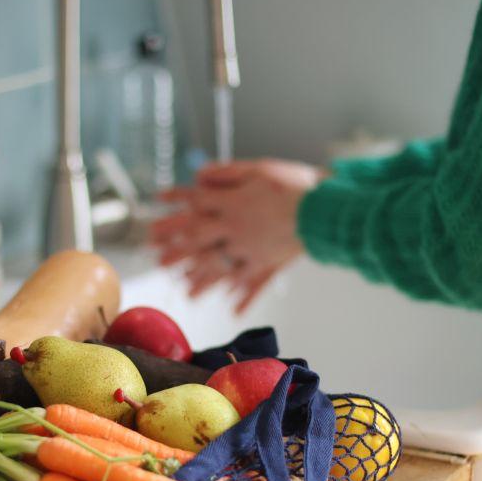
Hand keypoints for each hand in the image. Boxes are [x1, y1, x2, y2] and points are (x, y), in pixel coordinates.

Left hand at [150, 159, 323, 312]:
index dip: (175, 203)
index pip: (195, 204)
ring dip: (202, 281)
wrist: (323, 208)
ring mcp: (250, 249)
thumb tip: (199, 175)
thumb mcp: (257, 169)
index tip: (158, 207)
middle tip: (158, 262)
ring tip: (187, 293)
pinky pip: (252, 282)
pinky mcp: (269, 262)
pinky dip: (243, 297)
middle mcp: (235, 229)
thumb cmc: (293, 184)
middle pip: (199, 241)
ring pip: (220, 267)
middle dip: (177, 251)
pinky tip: (234, 310)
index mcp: (231, 204)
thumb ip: (226, 174)